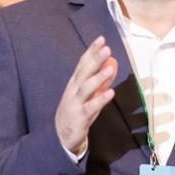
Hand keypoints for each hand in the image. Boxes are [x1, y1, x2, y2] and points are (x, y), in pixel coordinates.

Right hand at [55, 35, 117, 156]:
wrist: (60, 135)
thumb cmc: (77, 110)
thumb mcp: (89, 94)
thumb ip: (102, 80)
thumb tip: (113, 64)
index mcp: (75, 82)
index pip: (83, 63)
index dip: (91, 51)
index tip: (101, 39)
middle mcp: (74, 90)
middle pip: (84, 72)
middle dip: (95, 60)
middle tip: (106, 48)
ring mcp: (75, 103)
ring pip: (87, 88)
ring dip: (99, 78)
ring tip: (110, 69)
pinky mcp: (80, 116)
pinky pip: (91, 107)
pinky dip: (101, 99)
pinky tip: (111, 93)